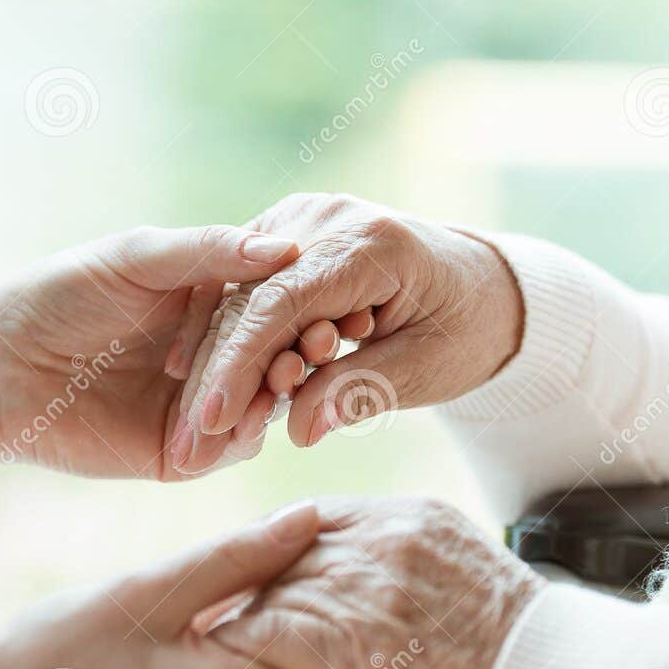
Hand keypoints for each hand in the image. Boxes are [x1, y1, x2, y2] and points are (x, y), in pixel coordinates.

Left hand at [0, 225, 300, 480]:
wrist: (1, 366)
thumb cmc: (62, 294)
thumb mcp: (139, 258)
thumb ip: (210, 252)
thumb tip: (287, 247)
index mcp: (210, 303)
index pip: (273, 306)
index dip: (300, 306)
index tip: (331, 304)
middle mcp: (212, 355)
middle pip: (276, 360)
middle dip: (297, 356)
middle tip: (316, 351)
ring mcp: (199, 407)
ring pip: (259, 407)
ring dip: (276, 397)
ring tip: (284, 384)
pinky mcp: (180, 453)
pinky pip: (226, 449)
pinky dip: (240, 436)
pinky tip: (247, 420)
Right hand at [0, 502, 326, 668]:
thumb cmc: (52, 654)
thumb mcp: (149, 591)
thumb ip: (239, 557)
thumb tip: (312, 518)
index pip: (331, 645)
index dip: (328, 587)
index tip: (313, 541)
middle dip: (297, 610)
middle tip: (271, 551)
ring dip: (263, 640)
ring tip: (221, 592)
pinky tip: (194, 638)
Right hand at [170, 194, 524, 471]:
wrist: (480, 287)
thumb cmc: (463, 329)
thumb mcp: (426, 369)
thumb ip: (361, 392)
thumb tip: (299, 432)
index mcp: (368, 243)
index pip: (281, 303)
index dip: (240, 365)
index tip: (212, 422)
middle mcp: (324, 218)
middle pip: (248, 303)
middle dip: (216, 381)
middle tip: (187, 450)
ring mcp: (299, 222)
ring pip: (236, 302)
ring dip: (214, 370)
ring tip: (193, 438)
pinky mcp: (284, 238)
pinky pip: (243, 296)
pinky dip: (226, 347)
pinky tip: (202, 395)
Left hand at [206, 497, 542, 668]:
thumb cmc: (526, 660)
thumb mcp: (469, 584)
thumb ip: (413, 571)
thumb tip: (376, 595)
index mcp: (416, 517)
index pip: (322, 519)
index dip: (284, 552)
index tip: (261, 581)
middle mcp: (388, 537)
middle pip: (287, 547)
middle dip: (251, 583)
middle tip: (215, 613)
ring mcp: (369, 584)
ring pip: (272, 586)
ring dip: (238, 617)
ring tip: (209, 643)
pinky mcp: (353, 640)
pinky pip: (270, 631)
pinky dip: (240, 647)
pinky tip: (225, 666)